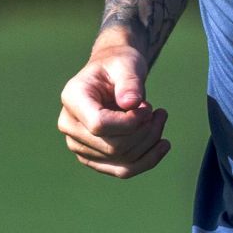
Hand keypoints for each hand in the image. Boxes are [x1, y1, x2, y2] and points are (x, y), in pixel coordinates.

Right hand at [58, 43, 170, 177]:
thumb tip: (131, 103)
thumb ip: (129, 81)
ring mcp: (79, 145)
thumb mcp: (127, 63)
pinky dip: (147, 160)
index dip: (129, 122)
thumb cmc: (119, 64)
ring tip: (160, 119)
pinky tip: (163, 145)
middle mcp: (70, 125)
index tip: (148, 107)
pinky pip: (122, 170)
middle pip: (112, 146)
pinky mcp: (94, 157)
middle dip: (144, 131)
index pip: (99, 125)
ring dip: (149, 143)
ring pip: (120, 161)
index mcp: (73, 98)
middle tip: (158, 112)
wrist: (114, 74)